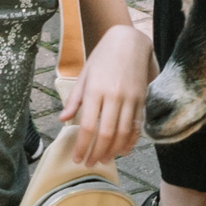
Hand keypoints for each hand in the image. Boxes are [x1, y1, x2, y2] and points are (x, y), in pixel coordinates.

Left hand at [57, 23, 149, 164]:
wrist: (129, 41)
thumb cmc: (103, 57)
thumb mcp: (84, 74)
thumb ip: (75, 99)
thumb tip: (63, 120)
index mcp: (95, 90)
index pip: (87, 126)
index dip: (82, 146)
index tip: (77, 159)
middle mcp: (113, 96)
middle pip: (106, 134)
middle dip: (96, 153)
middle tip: (89, 164)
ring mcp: (130, 98)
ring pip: (123, 133)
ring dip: (113, 151)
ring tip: (104, 160)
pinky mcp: (142, 99)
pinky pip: (137, 125)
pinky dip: (131, 141)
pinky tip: (123, 150)